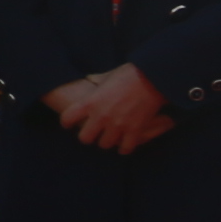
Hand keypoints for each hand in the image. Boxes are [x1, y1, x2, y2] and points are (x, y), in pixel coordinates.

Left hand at [46, 65, 171, 153]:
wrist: (153, 77)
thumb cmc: (130, 73)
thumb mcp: (107, 76)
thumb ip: (96, 81)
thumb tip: (89, 79)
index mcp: (91, 101)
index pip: (67, 118)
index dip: (67, 122)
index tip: (69, 123)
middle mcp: (101, 116)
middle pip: (85, 138)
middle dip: (88, 136)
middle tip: (93, 132)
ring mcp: (118, 125)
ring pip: (104, 144)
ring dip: (107, 140)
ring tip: (110, 136)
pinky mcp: (134, 130)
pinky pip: (125, 148)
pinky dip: (124, 147)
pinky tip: (125, 143)